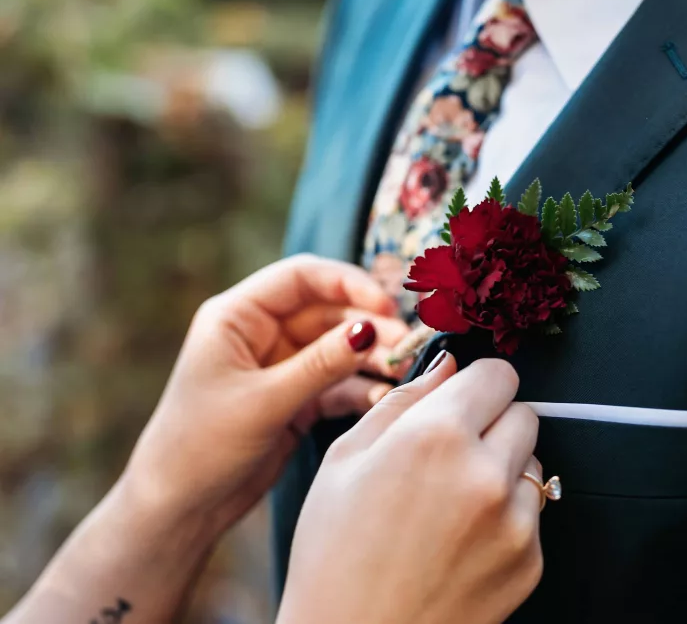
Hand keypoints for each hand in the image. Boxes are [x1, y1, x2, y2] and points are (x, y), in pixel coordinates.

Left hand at [121, 254, 411, 544]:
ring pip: (339, 347)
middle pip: (328, 311)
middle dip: (369, 325)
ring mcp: (281, 366)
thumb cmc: (201, 447)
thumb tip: (371, 329)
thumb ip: (321, 365)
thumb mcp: (264, 402)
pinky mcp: (296, 398)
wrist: (180, 508)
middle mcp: (261, 333)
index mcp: (238, 316)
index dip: (348, 284)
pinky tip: (382, 398)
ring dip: (371, 357)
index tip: (385, 307)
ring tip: (403, 371)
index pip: (302, 278)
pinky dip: (361, 387)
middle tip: (406, 345)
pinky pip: (337, 382)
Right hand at [278, 355, 544, 623]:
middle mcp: (486, 474)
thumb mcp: (344, 460)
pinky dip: (507, 517)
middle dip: (493, 424)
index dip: (477, 383)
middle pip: (524, 413)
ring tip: (451, 505)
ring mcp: (515, 522)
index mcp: (436, 437)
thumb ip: (402, 400)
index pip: (498, 373)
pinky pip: (533, 514)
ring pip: (533, 463)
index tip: (465, 397)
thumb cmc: (335, 558)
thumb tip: (446, 363)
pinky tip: (462, 540)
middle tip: (450, 456)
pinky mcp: (531, 562)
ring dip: (504, 469)